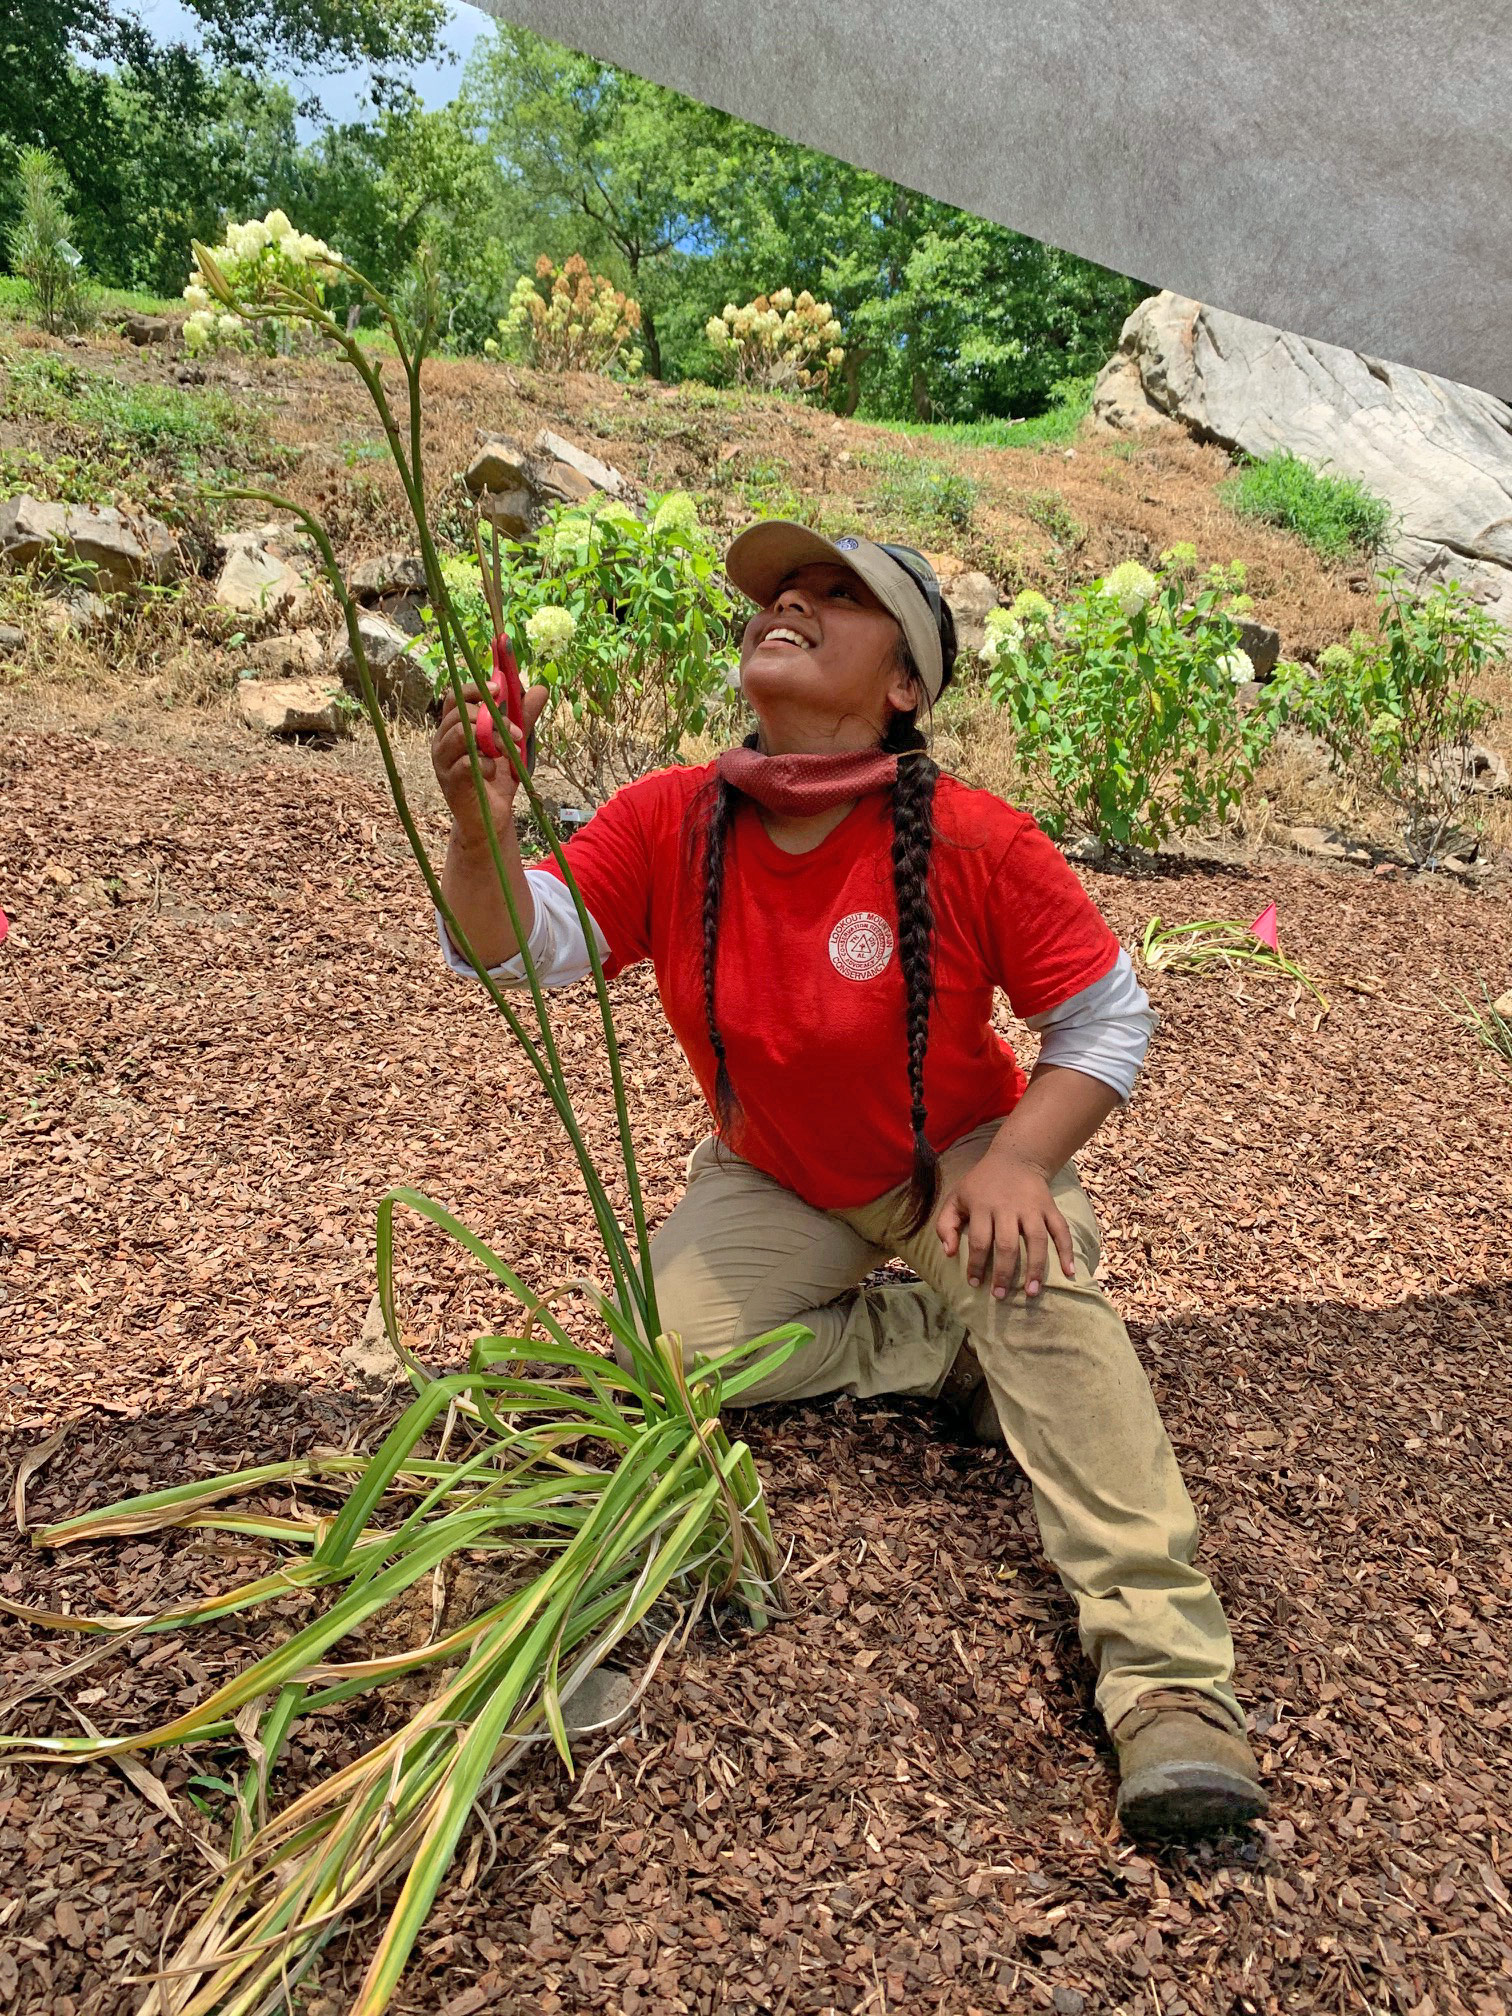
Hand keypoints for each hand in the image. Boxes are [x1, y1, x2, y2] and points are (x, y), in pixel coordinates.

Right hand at [431, 681, 547, 849]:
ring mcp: (443, 762)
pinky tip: (493, 772)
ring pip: (462, 734)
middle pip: (461, 714)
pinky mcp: (450, 782)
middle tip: (516, 735)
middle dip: (494, 720)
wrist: (489, 819)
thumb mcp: (512, 743)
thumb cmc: (496, 779)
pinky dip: (486, 764)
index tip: (498, 690)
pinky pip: (466, 762)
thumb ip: (522, 718)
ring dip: (492, 741)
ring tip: (507, 754)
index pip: (454, 697)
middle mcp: (442, 742)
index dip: (474, 689)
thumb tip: (540, 689)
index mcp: (452, 728)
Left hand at [935, 1148, 1074, 1300]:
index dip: (976, 1264)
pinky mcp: (1050, 1207)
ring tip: (1032, 1292)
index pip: (978, 1241)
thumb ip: (945, 1224)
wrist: (1015, 1158)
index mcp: (983, 1206)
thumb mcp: (956, 1197)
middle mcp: (1008, 1207)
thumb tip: (949, 1254)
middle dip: (1004, 1273)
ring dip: (1035, 1268)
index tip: (974, 1284)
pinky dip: (1066, 1251)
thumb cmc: (981, 1184)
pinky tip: (1069, 1272)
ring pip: (1036, 1240)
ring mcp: (1032, 1208)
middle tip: (1000, 1296)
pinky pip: (1061, 1230)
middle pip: (1007, 1245)